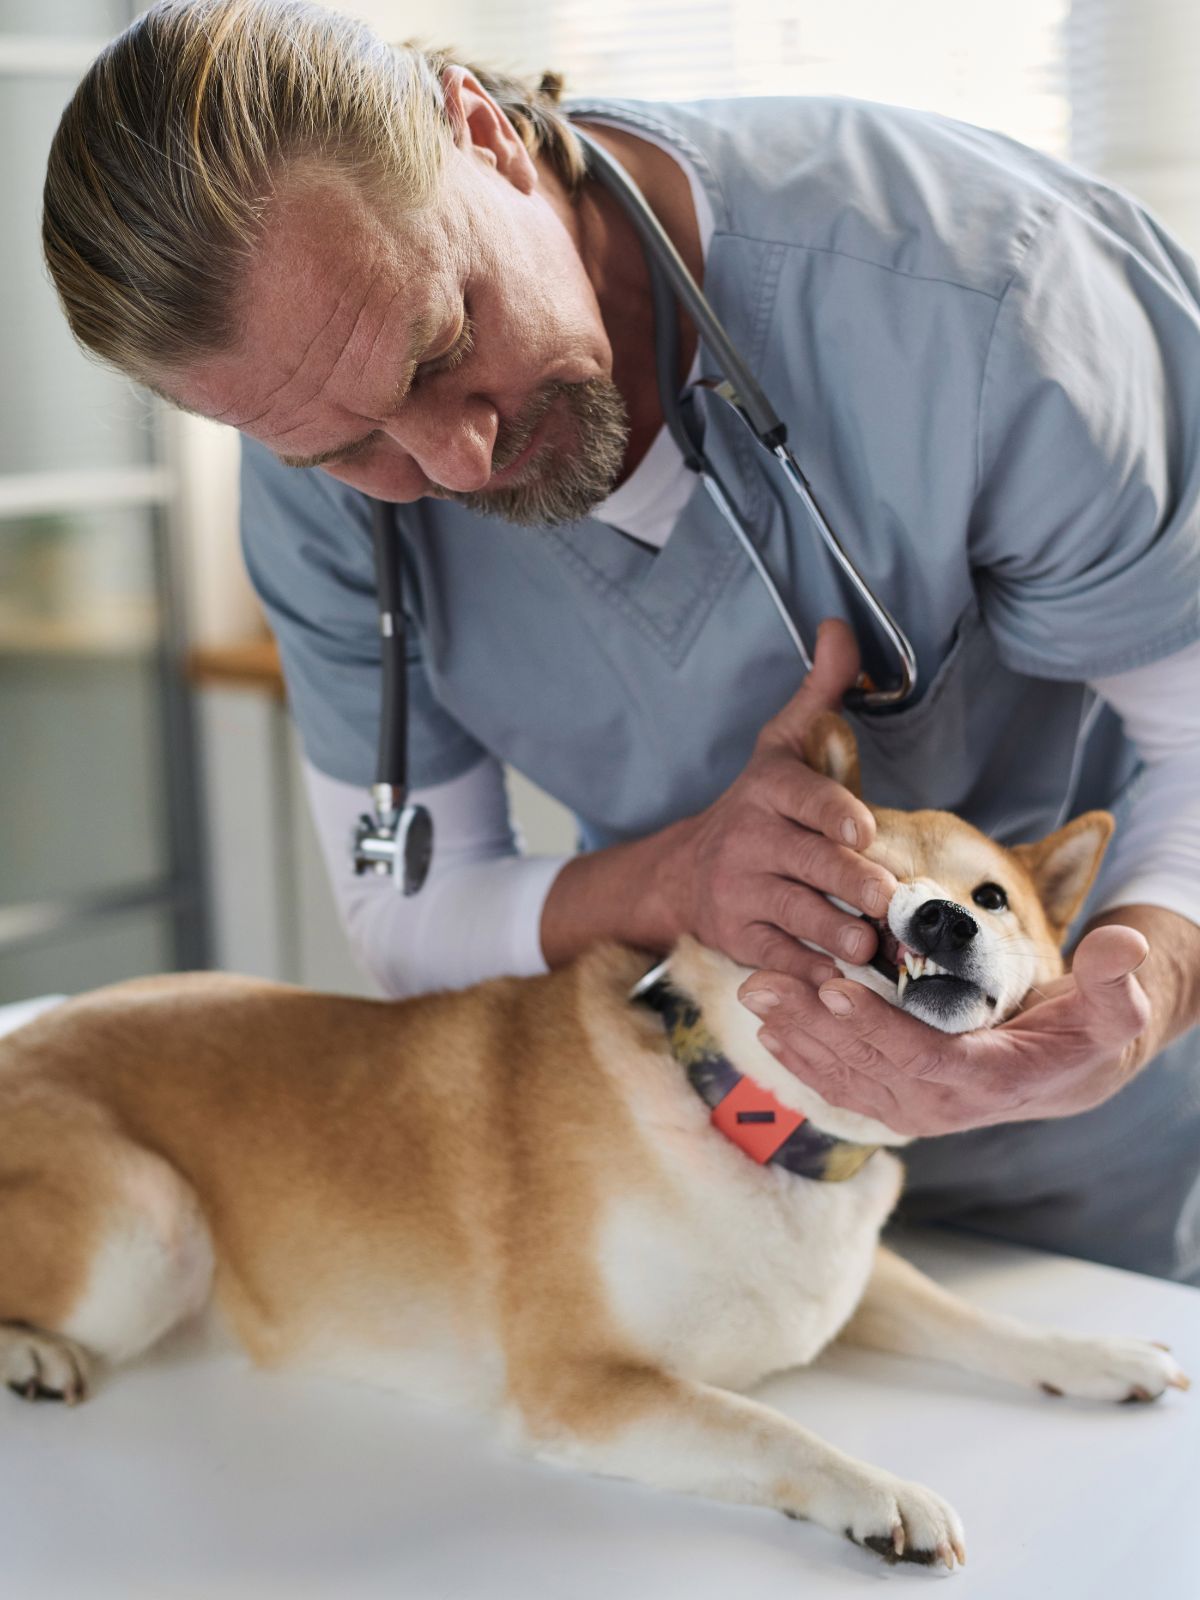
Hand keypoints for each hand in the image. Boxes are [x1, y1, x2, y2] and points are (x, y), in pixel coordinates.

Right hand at [653, 619, 896, 984]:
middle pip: (807, 862)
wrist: (684, 871)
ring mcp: (741, 892)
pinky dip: (808, 971)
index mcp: (767, 791)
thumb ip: (820, 691)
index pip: (800, 798)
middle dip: (849, 882)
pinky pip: (777, 957)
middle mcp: (749, 841)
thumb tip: (840, 627)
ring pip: (795, 913)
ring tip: (869, 943)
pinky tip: (838, 978)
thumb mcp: (784, 745)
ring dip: (835, 931)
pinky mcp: (738, 938)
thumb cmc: (759, 807)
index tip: (862, 829)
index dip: (831, 813)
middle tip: (887, 899)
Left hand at [738, 923, 1152, 1133]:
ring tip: (755, 992)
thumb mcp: (1114, 1007)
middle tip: (764, 981)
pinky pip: (841, 1084)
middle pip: (865, 1064)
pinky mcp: (896, 1102)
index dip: (875, 1025)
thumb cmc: (1088, 1033)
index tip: (833, 987)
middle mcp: (941, 1105)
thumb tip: (1119, 945)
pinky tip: (770, 1027)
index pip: (920, 1056)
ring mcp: (914, 1109)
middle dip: (811, 1021)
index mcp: (986, 1080)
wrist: (1069, 1075)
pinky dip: (803, 1056)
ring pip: (843, 1074)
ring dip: (794, 1034)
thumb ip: (1114, 979)